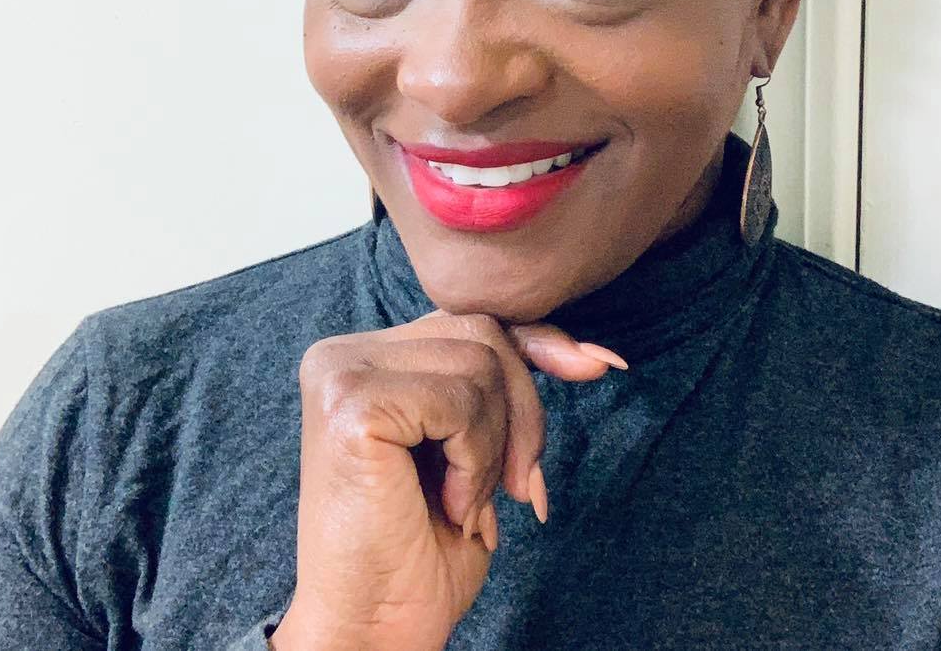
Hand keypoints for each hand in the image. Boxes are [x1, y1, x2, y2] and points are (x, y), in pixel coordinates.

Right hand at [270, 310, 627, 650]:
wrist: (372, 631)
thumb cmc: (421, 549)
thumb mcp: (476, 449)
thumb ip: (504, 386)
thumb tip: (594, 354)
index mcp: (362, 358)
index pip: (468, 320)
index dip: (538, 342)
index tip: (600, 365)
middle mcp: (341, 355)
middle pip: (480, 332)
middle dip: (522, 412)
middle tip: (516, 489)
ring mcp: (340, 374)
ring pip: (479, 363)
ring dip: (495, 447)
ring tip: (467, 503)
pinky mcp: (352, 405)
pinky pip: (460, 403)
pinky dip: (476, 461)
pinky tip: (451, 504)